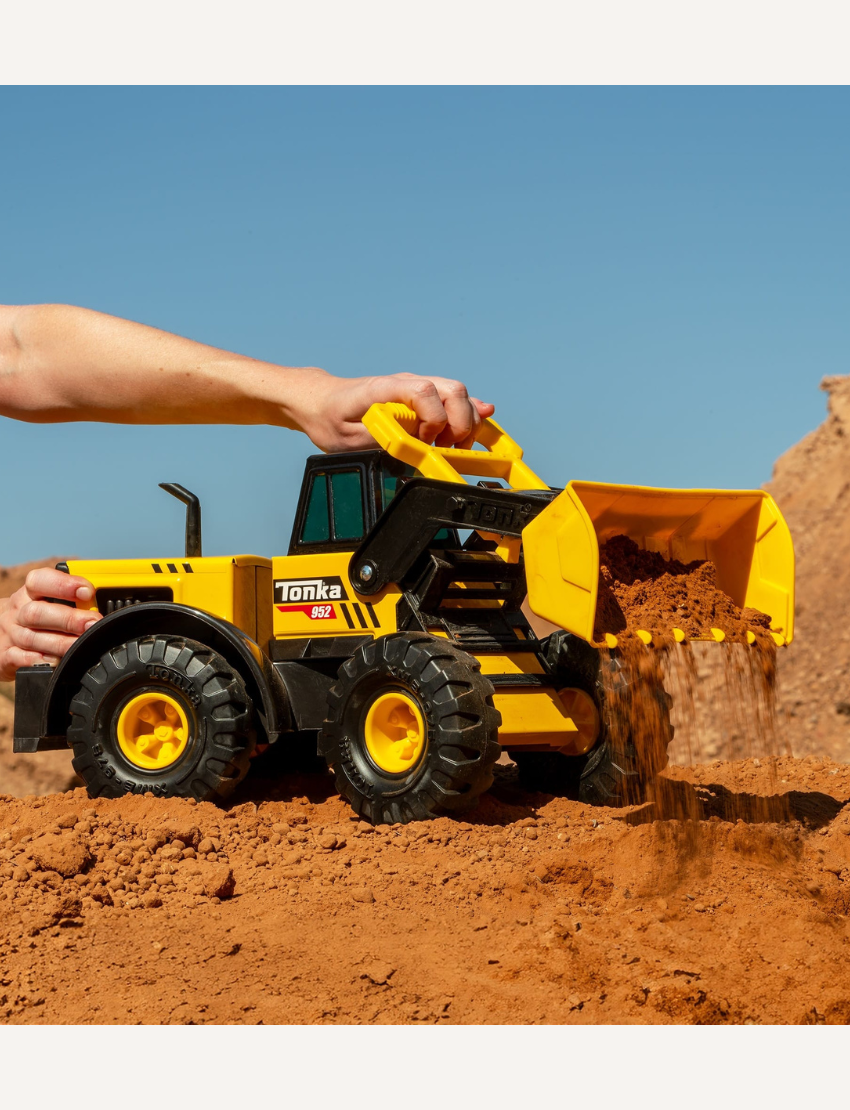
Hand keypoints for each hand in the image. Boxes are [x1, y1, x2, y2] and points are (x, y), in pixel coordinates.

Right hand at [0, 569, 101, 681]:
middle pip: (38, 612)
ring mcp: (11, 634)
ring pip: (32, 638)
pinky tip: (56, 661)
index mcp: (30, 593)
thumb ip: (71, 599)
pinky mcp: (6, 657)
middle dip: (69, 619)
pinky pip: (20, 659)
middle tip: (93, 623)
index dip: (64, 584)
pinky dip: (39, 660)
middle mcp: (18, 611)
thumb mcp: (46, 599)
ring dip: (61, 643)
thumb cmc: (33, 614)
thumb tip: (103, 601)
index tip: (87, 591)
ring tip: (82, 645)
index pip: (40, 581)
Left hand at [291, 370, 495, 452]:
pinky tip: (471, 430)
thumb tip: (416, 445)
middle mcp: (406, 382)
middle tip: (448, 450)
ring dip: (466, 422)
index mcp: (386, 388)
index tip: (424, 443)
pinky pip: (451, 400)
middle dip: (461, 423)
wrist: (320, 401)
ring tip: (455, 447)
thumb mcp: (348, 439)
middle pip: (454, 390)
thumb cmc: (331, 419)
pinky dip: (465, 416)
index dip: (434, 420)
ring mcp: (415, 386)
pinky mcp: (419, 396)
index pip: (426, 392)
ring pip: (458, 394)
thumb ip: (383, 439)